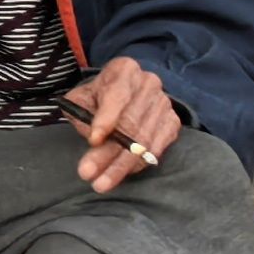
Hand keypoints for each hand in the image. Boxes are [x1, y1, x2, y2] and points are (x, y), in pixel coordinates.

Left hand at [65, 58, 182, 193]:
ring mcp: (163, 103)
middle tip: (87, 173)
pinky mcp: (172, 122)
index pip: (116, 96)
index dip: (105, 119)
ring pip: (143, 141)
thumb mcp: (81, 98)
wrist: (126, 92)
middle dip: (107, 153)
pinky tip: (122, 176)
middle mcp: (148, 84)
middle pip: (129, 124)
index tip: (93, 141)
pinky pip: (157, 148)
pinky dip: (138, 164)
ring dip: (120, 166)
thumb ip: (81, 114)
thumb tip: (95, 140)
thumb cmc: (97, 97)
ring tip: (100, 183)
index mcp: (124, 70)